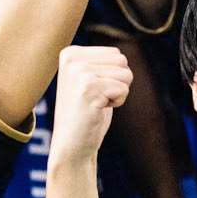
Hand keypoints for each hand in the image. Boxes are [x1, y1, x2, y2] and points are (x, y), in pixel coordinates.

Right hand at [50, 44, 133, 164]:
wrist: (72, 144)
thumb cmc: (86, 113)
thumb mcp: (90, 80)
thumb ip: (101, 62)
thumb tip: (120, 54)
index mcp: (70, 53)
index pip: (115, 53)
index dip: (112, 76)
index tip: (92, 91)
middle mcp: (72, 58)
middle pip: (122, 59)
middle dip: (117, 82)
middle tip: (96, 98)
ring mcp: (78, 72)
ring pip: (126, 72)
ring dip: (118, 92)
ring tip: (97, 103)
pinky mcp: (88, 87)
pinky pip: (123, 88)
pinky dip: (117, 102)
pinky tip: (98, 110)